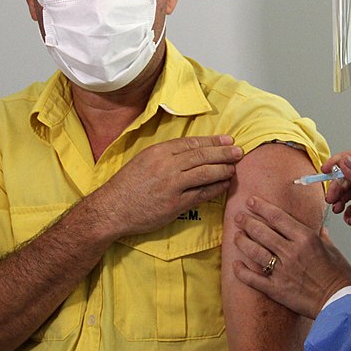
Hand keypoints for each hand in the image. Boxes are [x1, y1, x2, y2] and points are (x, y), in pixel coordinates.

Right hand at [88, 135, 241, 237]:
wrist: (112, 209)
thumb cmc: (127, 185)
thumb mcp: (143, 160)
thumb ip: (165, 155)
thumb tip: (191, 151)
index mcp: (158, 151)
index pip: (192, 143)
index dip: (212, 142)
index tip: (227, 141)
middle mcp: (166, 165)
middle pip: (202, 156)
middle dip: (224, 153)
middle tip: (239, 152)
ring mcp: (172, 185)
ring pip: (205, 173)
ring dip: (223, 169)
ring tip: (234, 167)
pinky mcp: (175, 204)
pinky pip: (201, 193)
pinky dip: (215, 188)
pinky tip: (224, 184)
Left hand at [232, 196, 350, 319]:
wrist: (340, 303)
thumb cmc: (340, 278)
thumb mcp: (334, 251)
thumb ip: (323, 237)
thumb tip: (321, 228)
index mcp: (306, 239)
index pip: (277, 217)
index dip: (261, 207)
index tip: (251, 201)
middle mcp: (291, 252)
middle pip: (261, 231)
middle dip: (247, 221)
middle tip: (239, 217)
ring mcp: (282, 271)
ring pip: (254, 251)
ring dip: (242, 242)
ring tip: (236, 236)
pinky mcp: (276, 289)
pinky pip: (253, 278)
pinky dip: (241, 271)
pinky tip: (235, 265)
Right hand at [324, 149, 350, 246]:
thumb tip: (345, 162)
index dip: (340, 162)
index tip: (326, 169)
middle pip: (350, 175)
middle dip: (338, 185)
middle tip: (331, 196)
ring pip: (349, 191)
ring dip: (340, 199)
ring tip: (337, 207)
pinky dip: (348, 213)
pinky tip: (350, 218)